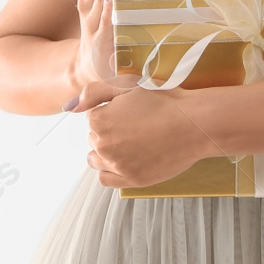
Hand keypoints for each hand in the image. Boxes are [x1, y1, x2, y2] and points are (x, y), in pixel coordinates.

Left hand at [74, 80, 216, 188]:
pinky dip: (111, 171)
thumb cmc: (163, 100)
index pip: (94, 117)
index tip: (131, 109)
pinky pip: (106, 179)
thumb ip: (93, 92)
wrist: (194, 124)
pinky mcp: (132, 180)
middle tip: (136, 124)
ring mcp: (117, 165)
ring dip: (107, 151)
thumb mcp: (126, 84)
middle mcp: (103, 146)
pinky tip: (125, 160)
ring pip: (97, 159)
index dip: (112, 111)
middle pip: (95, 138)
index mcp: (98, 121)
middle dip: (109, 131)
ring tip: (131, 141)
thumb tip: (68, 108)